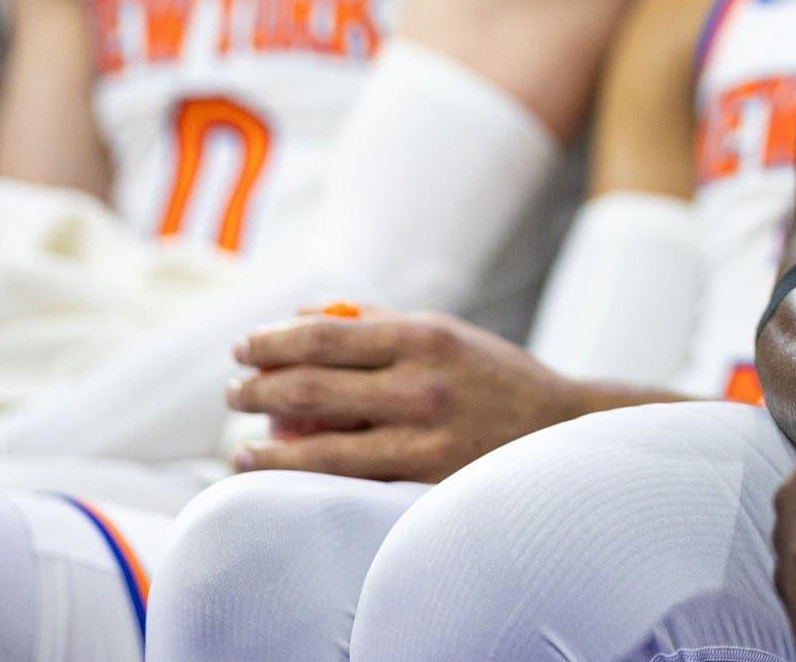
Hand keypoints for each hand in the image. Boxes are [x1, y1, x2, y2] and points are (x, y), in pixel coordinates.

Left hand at [227, 310, 592, 482]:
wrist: (560, 431)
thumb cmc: (494, 376)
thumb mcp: (445, 332)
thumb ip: (376, 322)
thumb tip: (300, 315)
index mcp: (424, 336)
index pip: (323, 335)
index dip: (271, 341)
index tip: (243, 348)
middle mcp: (422, 385)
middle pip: (312, 385)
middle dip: (258, 389)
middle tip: (234, 393)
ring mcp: (424, 438)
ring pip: (321, 444)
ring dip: (268, 444)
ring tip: (242, 444)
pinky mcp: (426, 480)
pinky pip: (347, 479)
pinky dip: (300, 472)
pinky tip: (275, 469)